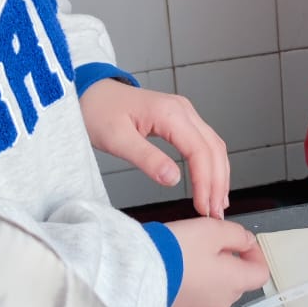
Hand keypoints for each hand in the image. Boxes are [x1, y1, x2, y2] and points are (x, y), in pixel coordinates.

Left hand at [81, 78, 229, 216]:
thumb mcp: (116, 139)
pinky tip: (211, 182)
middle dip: (217, 183)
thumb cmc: (98, 112)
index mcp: (169, 113)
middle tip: (215, 213)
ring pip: (213, 146)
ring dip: (218, 175)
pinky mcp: (180, 119)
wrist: (89, 93)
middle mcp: (182, 110)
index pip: (199, 151)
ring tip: (217, 203)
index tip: (203, 207)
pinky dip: (211, 165)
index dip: (206, 182)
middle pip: (213, 149)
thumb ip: (146, 159)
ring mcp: (183, 113)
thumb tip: (173, 179)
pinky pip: (204, 143)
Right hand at [164, 217, 269, 306]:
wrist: (135, 280)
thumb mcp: (210, 230)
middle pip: (233, 283)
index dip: (255, 256)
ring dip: (202, 279)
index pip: (260, 273)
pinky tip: (168, 278)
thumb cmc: (173, 254)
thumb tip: (246, 241)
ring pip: (209, 294)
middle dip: (224, 265)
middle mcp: (220, 304)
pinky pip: (187, 305)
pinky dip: (184, 292)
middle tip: (203, 247)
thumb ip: (236, 234)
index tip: (242, 244)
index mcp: (233, 282)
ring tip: (180, 261)